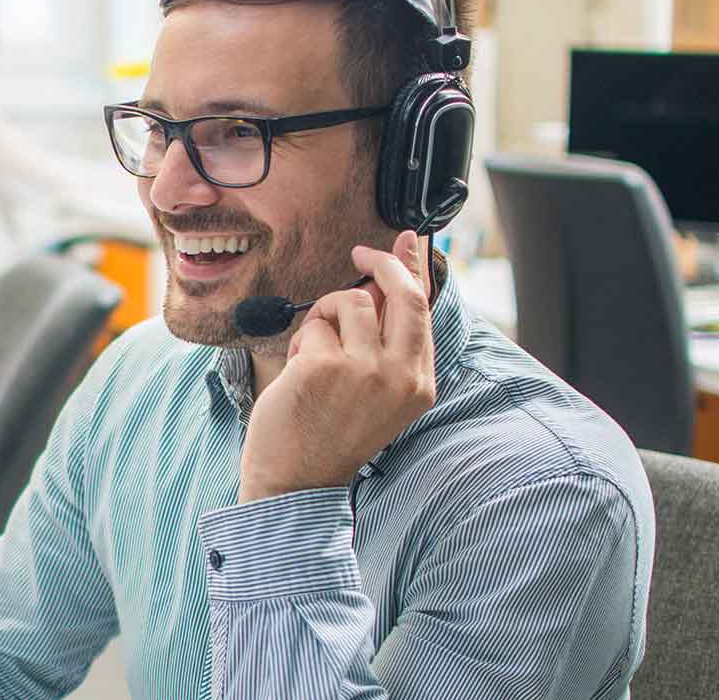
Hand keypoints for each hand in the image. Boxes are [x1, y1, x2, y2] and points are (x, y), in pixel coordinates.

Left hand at [239, 230, 436, 501]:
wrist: (295, 482)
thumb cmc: (330, 433)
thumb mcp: (375, 391)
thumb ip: (385, 339)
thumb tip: (385, 278)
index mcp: (419, 383)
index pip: (423, 309)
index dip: (414, 268)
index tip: (410, 237)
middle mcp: (400, 375)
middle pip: (400, 292)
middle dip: (380, 261)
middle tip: (359, 253)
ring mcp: (363, 370)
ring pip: (349, 301)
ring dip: (325, 315)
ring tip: (314, 351)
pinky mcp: (324, 366)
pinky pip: (312, 325)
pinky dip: (301, 341)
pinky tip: (298, 372)